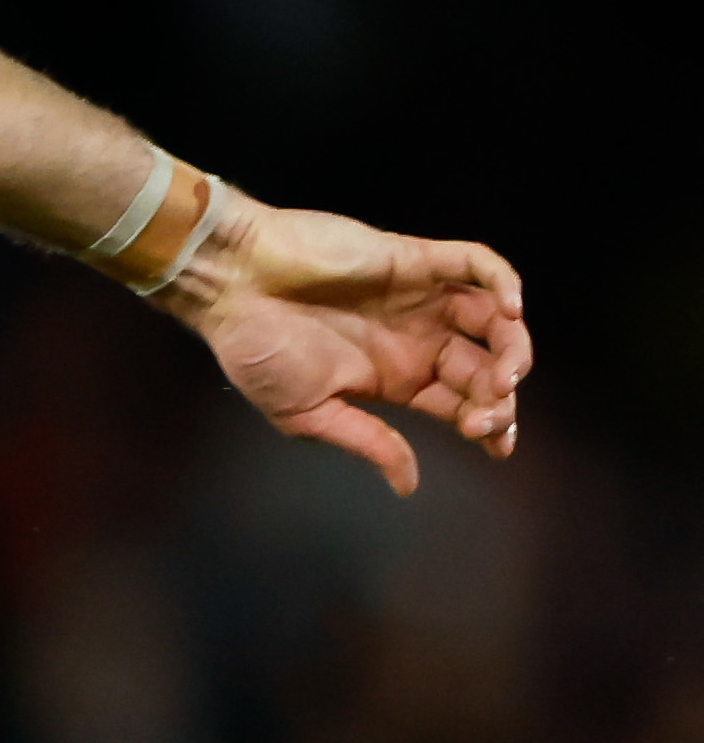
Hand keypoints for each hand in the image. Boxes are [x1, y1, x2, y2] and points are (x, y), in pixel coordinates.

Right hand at [159, 195, 528, 495]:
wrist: (228, 286)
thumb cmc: (255, 350)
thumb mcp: (306, 415)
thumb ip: (366, 442)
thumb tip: (408, 484)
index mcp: (396, 377)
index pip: (463, 401)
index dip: (492, 423)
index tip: (498, 445)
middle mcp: (416, 337)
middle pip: (486, 366)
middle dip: (501, 396)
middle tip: (489, 414)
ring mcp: (419, 297)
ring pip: (494, 317)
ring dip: (513, 345)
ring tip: (505, 374)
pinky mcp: (412, 259)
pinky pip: (475, 263)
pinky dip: (503, 281)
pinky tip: (509, 310)